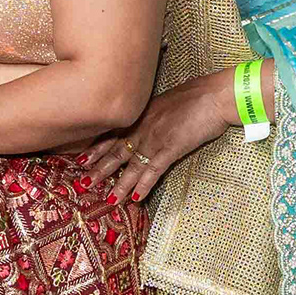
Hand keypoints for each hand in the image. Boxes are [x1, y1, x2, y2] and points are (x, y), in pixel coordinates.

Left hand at [86, 73, 234, 206]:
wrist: (215, 95)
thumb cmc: (196, 95)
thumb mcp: (167, 101)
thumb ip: (153, 114)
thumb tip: (150, 123)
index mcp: (141, 115)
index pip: (112, 134)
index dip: (96, 148)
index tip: (81, 159)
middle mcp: (143, 127)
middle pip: (115, 151)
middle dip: (99, 169)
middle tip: (82, 183)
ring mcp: (155, 139)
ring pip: (131, 165)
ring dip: (119, 184)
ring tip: (108, 199)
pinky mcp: (171, 149)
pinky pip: (153, 171)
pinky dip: (144, 185)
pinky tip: (136, 198)